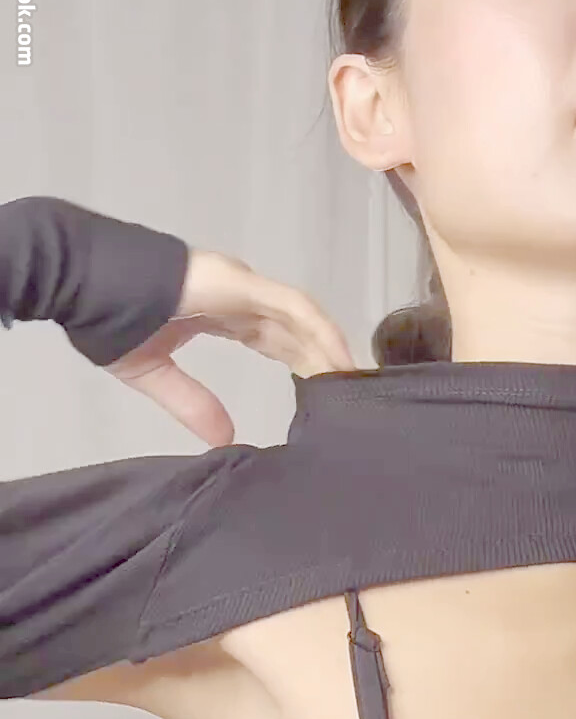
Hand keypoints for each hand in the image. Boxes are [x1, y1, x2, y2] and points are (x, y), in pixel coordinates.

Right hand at [104, 247, 357, 445]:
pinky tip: (336, 359)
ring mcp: (240, 285)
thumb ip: (192, 402)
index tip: (322, 391)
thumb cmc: (109, 317)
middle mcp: (237, 296)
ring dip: (328, 348)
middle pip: (293, 330)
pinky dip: (318, 331)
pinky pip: (292, 306)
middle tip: (350, 395)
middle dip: (322, 360)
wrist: (80, 280)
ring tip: (353, 382)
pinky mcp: (238, 283)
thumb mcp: (155, 372)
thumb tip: (224, 439)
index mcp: (218, 311)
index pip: (272, 337)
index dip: (300, 361)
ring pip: (300, 317)